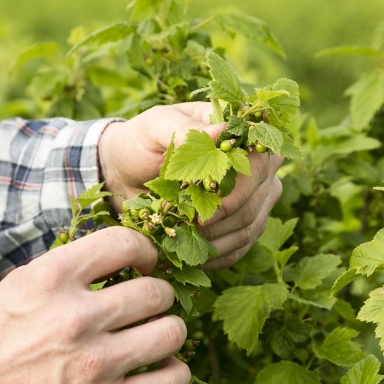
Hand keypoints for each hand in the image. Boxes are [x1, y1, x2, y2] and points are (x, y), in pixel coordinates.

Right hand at [0, 227, 190, 383]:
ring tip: (159, 336)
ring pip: (171, 333)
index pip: (125, 243)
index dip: (146, 251)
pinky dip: (176, 372)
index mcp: (54, 277)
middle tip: (151, 306)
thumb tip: (121, 258)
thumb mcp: (20, 284)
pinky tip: (166, 368)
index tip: (145, 265)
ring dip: (171, 331)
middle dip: (160, 296)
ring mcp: (95, 363)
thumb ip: (69, 269)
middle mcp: (78, 316)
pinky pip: (170, 383)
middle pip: (157, 292)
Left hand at [98, 103, 283, 269]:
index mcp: (240, 136)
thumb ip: (185, 128)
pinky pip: (240, 247)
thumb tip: (221, 131)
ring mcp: (254, 198)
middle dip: (221, 216)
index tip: (202, 201)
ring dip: (215, 238)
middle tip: (186, 222)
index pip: (259, 162)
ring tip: (182, 237)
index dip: (236, 187)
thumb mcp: (155, 127)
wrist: (125, 172)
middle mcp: (255, 167)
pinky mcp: (242, 226)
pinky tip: (192, 256)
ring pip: (249, 226)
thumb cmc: (142, 143)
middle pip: (256, 198)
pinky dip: (216, 256)